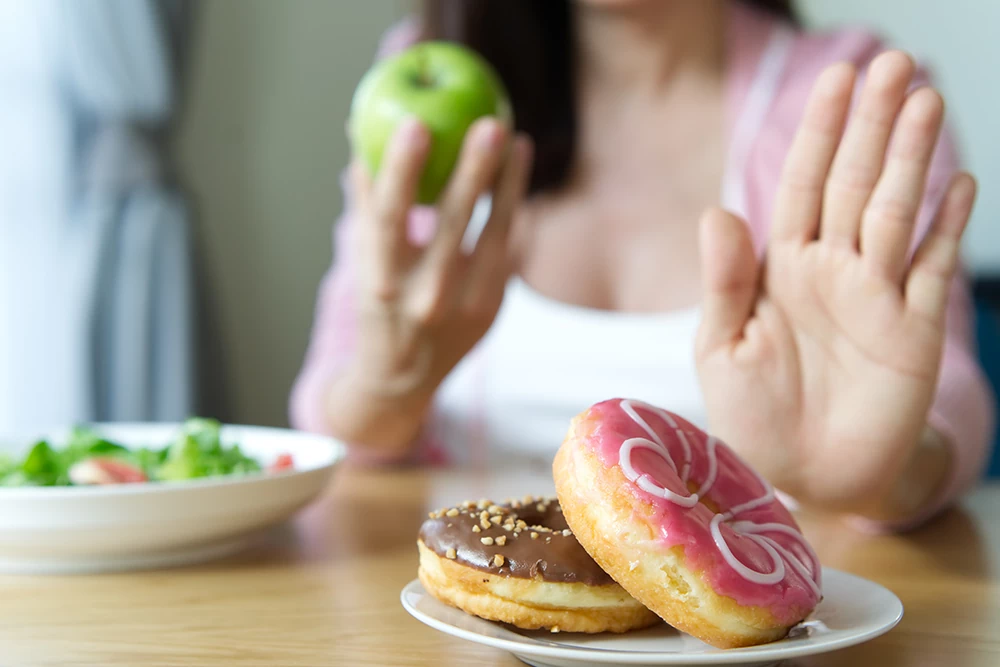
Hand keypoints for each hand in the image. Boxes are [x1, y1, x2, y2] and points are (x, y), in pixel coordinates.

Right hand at [329, 117, 532, 452]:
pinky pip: (509, 249)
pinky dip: (514, 210)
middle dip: (473, 171)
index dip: (401, 169)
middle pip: (452, 224)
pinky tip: (518, 174)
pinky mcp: (493, 308)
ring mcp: (464, 307)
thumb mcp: (363, 259)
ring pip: (494, 235)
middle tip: (489, 123)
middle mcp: (423, 297)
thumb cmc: (378, 303)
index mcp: (380, 280)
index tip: (415, 121)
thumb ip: (366, 202)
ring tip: (517, 140)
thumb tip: (360, 135)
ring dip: (509, 185)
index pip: (389, 217)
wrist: (401, 379)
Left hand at [695, 52, 975, 514]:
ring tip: (923, 101)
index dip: (819, 132)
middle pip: (855, 183)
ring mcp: (876, 296)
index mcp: (781, 269)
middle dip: (872, 125)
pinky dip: (947, 227)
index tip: (835, 78)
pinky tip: (959, 182)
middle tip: (892, 63)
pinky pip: (932, 269)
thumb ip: (726, 282)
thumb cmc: (753, 415)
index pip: (803, 185)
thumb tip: (717, 210)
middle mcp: (831, 270)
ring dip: (910, 158)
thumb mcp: (722, 348)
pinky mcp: (912, 331)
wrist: (803, 478)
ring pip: (896, 212)